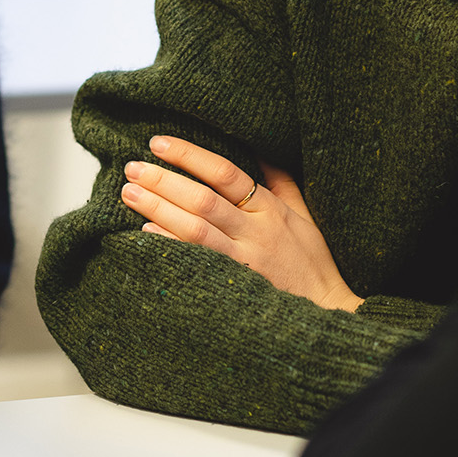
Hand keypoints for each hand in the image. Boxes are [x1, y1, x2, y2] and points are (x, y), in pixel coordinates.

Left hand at [121, 136, 361, 311]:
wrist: (328, 313)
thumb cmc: (312, 263)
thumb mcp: (303, 216)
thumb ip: (280, 183)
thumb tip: (261, 151)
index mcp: (270, 209)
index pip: (225, 172)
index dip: (190, 155)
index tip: (157, 143)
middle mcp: (256, 231)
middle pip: (203, 199)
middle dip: (163, 180)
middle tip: (131, 168)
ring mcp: (245, 260)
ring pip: (195, 228)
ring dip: (158, 208)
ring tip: (129, 193)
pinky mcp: (235, 285)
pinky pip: (196, 261)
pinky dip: (170, 245)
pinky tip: (145, 234)